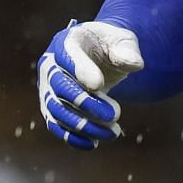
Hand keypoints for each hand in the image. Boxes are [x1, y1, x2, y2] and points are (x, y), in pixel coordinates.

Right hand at [36, 21, 143, 149]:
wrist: (99, 56)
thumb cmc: (110, 45)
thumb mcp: (122, 39)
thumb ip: (127, 50)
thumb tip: (135, 64)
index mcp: (66, 41)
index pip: (67, 56)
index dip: (80, 71)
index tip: (99, 85)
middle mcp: (50, 65)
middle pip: (60, 87)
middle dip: (87, 103)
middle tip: (115, 114)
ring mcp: (47, 88)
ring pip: (57, 110)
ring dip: (83, 125)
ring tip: (113, 132)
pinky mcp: (51, 107)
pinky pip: (56, 125)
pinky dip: (72, 137)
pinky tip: (94, 143)